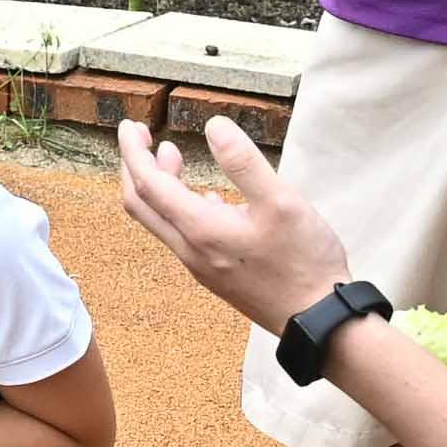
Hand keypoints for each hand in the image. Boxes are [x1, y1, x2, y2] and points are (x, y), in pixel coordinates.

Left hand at [112, 114, 355, 333]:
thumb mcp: (282, 202)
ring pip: (160, 220)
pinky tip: (205, 195)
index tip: (129, 126)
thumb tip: (214, 126)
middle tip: (140, 134)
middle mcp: (190, 250)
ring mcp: (200, 265)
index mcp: (200, 229)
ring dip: (157, 185)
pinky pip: (182, 235)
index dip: (133, 151)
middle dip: (135, 166)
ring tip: (171, 154)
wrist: (317, 320)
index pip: (148, 184)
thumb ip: (244, 163)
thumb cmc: (304, 261)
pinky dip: (179, 206)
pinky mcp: (215, 274)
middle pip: (142, 205)